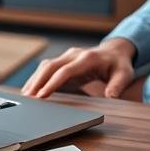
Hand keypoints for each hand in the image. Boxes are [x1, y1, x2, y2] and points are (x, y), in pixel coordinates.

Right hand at [21, 38, 136, 98]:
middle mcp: (74, 55)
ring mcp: (67, 57)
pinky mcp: (64, 62)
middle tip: (27, 98)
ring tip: (25, 97)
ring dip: (35, 80)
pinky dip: (38, 78)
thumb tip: (110, 96)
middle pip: (50, 66)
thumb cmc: (119, 66)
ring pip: (46, 66)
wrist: (115, 53)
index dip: (53, 82)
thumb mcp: (124, 74)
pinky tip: (31, 90)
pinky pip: (47, 68)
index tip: (42, 95)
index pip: (66, 70)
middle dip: (37, 81)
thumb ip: (118, 85)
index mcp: (88, 59)